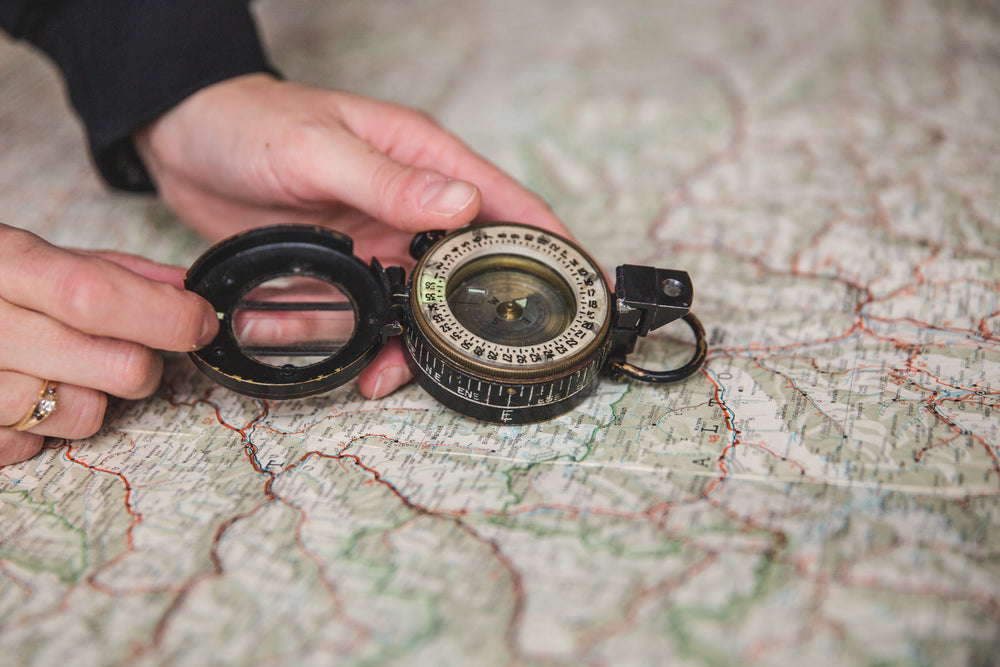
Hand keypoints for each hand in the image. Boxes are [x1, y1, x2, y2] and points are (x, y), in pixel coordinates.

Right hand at [0, 225, 218, 465]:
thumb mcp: (35, 256)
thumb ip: (117, 271)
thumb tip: (191, 289)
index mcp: (0, 262)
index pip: (93, 296)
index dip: (164, 315)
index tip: (201, 322)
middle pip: (111, 364)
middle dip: (145, 363)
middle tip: (135, 352)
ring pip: (83, 413)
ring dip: (93, 398)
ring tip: (62, 371)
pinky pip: (34, 446)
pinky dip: (43, 427)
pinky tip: (23, 393)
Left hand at [136, 73, 571, 398]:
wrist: (185, 139)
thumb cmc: (250, 123)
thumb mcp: (316, 146)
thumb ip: (387, 179)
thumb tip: (462, 203)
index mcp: (423, 160)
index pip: (505, 203)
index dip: (553, 244)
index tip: (588, 286)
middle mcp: (412, 204)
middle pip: (474, 266)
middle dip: (489, 313)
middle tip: (497, 360)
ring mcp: (382, 239)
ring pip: (427, 301)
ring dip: (425, 341)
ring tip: (403, 376)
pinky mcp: (350, 267)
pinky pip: (380, 314)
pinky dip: (379, 343)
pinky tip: (369, 366)